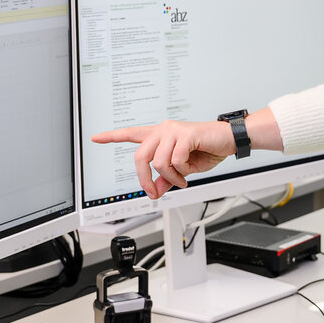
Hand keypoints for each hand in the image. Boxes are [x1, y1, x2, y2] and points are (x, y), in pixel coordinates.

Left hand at [91, 120, 233, 198]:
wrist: (228, 141)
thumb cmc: (206, 150)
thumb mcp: (182, 170)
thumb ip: (165, 179)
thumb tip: (153, 191)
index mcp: (159, 136)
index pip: (131, 134)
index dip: (111, 137)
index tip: (95, 138)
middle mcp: (162, 130)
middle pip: (140, 156)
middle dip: (144, 179)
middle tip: (153, 192)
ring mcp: (172, 130)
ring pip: (158, 162)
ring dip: (170, 178)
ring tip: (181, 180)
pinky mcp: (185, 133)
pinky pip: (175, 160)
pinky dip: (181, 173)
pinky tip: (189, 172)